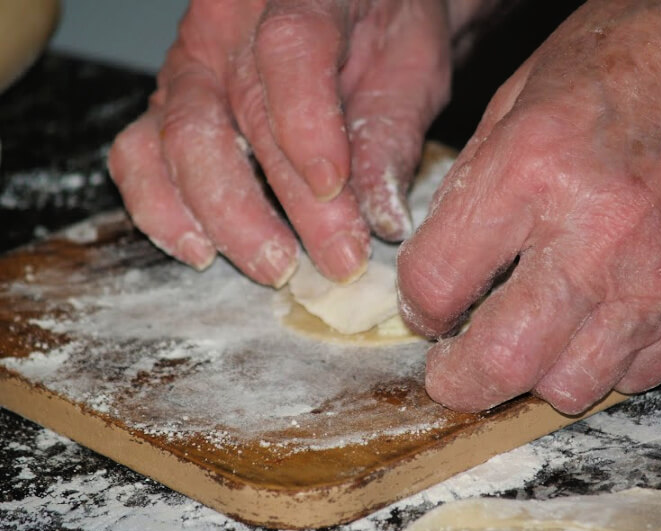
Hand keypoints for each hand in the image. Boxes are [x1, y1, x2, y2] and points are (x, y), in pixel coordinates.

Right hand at [108, 0, 465, 285]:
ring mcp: (190, 66)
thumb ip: (391, 134)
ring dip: (226, 217)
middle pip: (238, 114)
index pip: (291, 50)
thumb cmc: (382, 26)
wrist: (350, 6)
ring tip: (274, 264)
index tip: (336, 189)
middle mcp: (230, 26)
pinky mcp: (168, 106)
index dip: (308, 125)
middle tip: (334, 259)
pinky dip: (162, 209)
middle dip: (288, 203)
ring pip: (180, 142)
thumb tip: (381, 219)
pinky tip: (202, 248)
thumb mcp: (410, 67)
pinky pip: (138, 155)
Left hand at [398, 0, 660, 413]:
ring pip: (571, 387)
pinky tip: (592, 320)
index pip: (439, 283)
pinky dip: (602, 360)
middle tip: (451, 371)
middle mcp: (599, 235)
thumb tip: (439, 269)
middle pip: (503, 361)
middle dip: (460, 380)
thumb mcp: (516, 101)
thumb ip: (470, 192)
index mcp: (533, 170)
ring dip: (534, 374)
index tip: (426, 308)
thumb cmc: (624, 60)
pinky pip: (636, 372)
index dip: (418, 306)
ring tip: (528, 339)